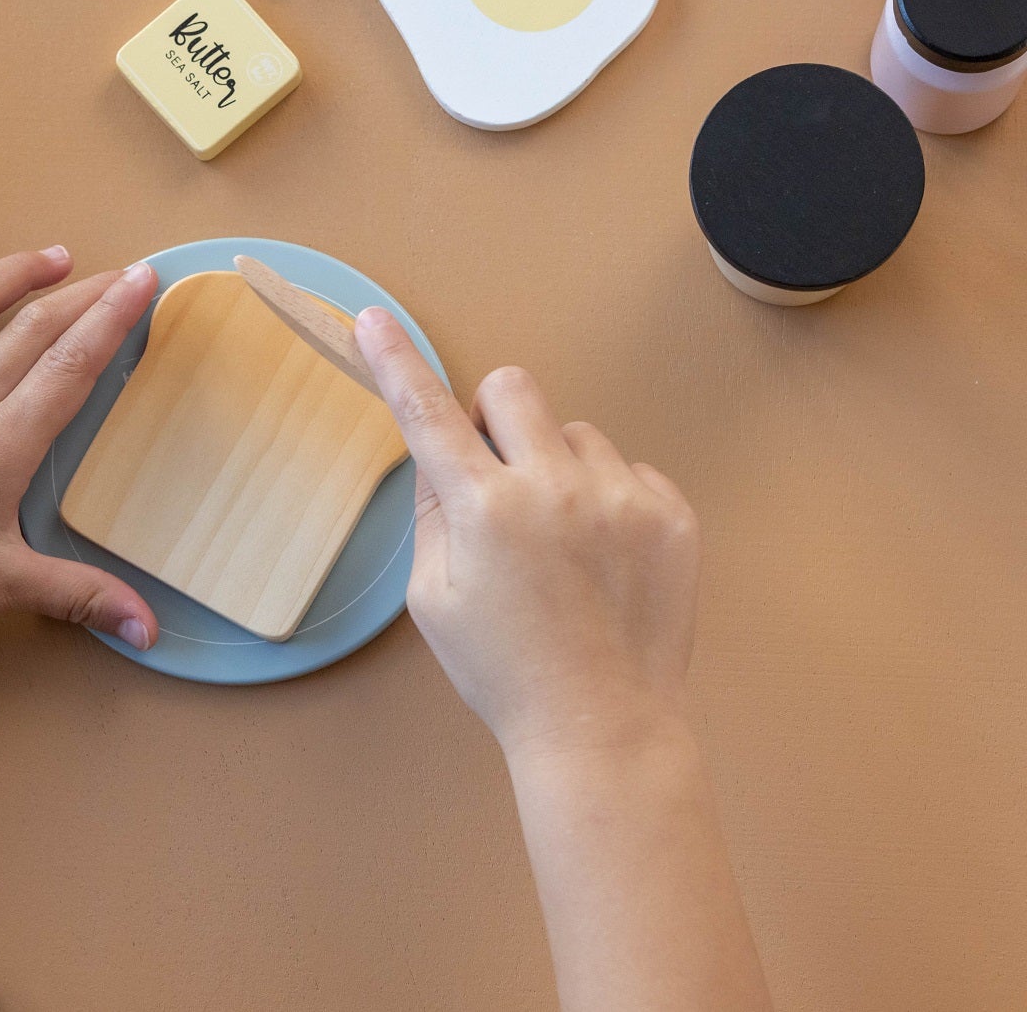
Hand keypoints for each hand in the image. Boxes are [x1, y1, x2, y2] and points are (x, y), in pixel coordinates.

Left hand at [0, 248, 161, 655]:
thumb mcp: (4, 588)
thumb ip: (82, 597)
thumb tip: (151, 631)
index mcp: (1, 445)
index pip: (70, 366)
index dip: (112, 318)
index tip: (144, 280)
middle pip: (30, 330)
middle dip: (82, 293)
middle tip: (121, 271)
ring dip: (9, 275)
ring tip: (52, 257)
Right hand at [353, 307, 700, 761]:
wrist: (603, 727)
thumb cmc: (503, 670)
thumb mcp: (433, 598)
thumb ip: (433, 514)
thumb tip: (442, 458)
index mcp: (484, 509)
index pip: (428, 413)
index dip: (396, 362)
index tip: (376, 320)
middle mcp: (554, 489)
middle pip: (512, 389)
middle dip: (495, 418)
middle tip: (497, 479)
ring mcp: (621, 497)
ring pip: (574, 433)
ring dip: (557, 467)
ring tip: (562, 543)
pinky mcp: (671, 514)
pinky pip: (628, 469)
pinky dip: (609, 499)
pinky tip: (604, 559)